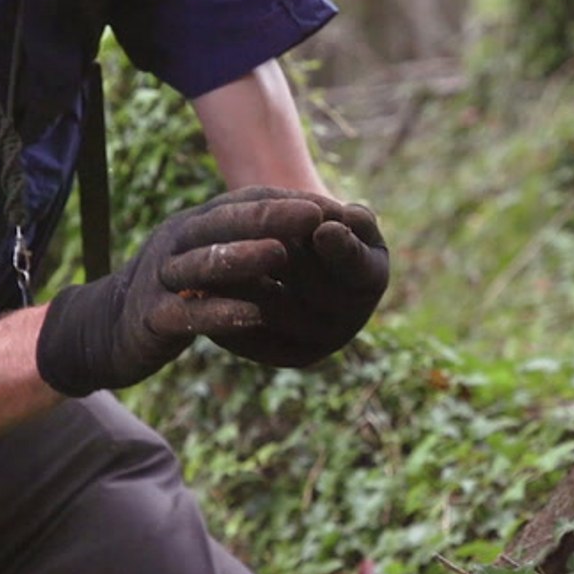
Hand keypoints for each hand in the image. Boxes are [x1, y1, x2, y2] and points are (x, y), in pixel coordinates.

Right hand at [36, 187, 338, 396]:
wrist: (105, 329)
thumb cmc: (175, 291)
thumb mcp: (207, 258)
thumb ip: (245, 240)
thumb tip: (309, 225)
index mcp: (195, 225)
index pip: (241, 201)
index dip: (284, 200)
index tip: (329, 202)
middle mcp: (175, 242)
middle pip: (221, 222)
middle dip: (269, 216)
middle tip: (314, 214)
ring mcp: (160, 279)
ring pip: (201, 263)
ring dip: (244, 257)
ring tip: (282, 254)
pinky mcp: (152, 318)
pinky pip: (187, 313)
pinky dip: (221, 312)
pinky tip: (255, 316)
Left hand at [196, 202, 388, 366]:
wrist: (309, 270)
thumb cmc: (329, 232)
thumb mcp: (348, 220)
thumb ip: (350, 218)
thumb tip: (339, 220)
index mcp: (370, 279)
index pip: (358, 266)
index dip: (341, 249)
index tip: (322, 227)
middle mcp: (349, 319)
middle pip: (309, 285)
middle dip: (280, 255)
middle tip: (246, 234)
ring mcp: (317, 342)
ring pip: (272, 309)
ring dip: (241, 284)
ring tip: (212, 257)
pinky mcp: (285, 355)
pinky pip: (251, 337)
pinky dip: (226, 313)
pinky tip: (203, 287)